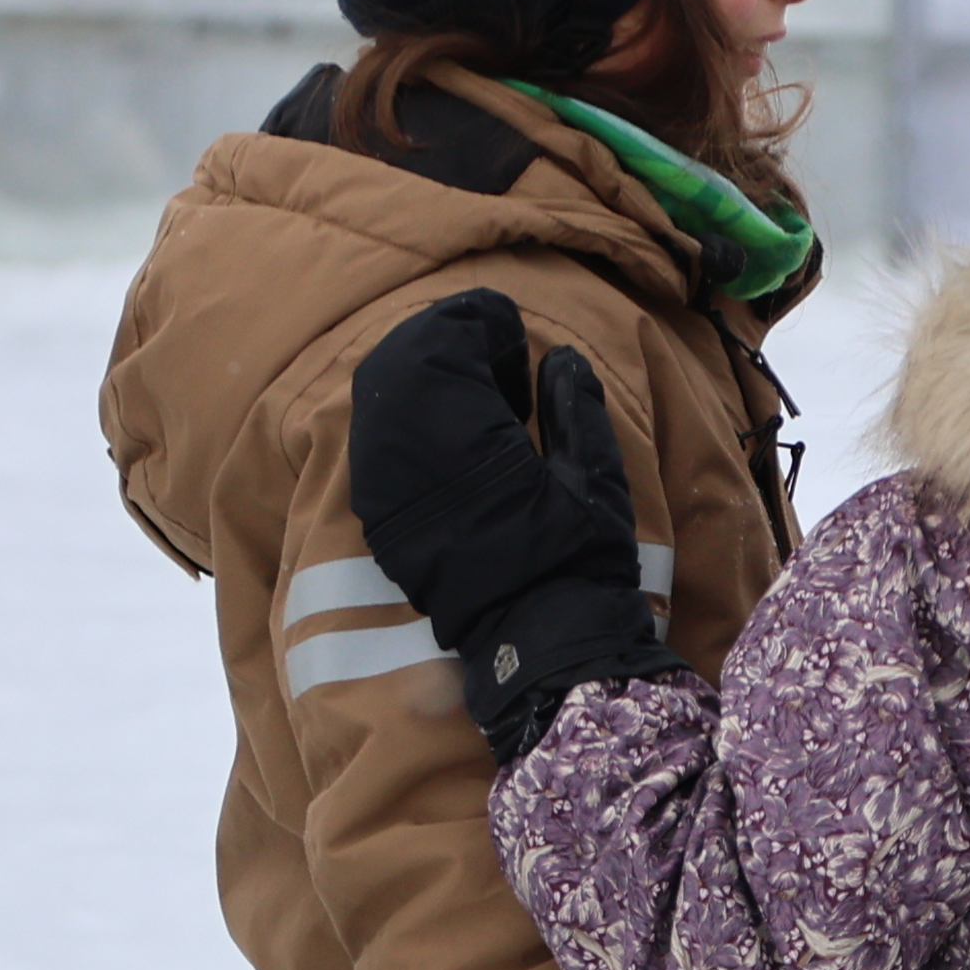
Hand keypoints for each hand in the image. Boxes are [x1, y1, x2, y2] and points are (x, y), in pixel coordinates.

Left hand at [348, 290, 677, 753]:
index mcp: (466, 432)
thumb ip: (573, 407)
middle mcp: (411, 454)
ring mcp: (386, 488)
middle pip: (402, 360)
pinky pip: (374, 446)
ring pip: (379, 400)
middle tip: (493, 360)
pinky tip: (447, 440)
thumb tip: (556, 359)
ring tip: (472, 400)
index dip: (479, 322)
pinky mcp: (381, 520)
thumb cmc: (578, 562)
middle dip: (444, 344)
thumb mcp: (595, 477)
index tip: (513, 334)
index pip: (446, 339)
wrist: (535, 647)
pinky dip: (404, 425)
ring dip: (420, 382)